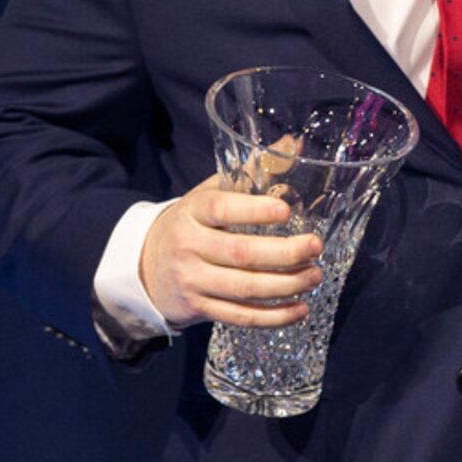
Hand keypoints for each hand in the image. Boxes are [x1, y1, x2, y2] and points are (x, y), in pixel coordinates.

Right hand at [141, 173, 323, 328]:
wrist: (145, 264)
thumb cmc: (193, 223)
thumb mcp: (212, 192)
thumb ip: (254, 170)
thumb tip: (293, 143)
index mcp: (193, 212)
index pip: (221, 210)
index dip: (254, 211)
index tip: (286, 210)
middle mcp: (189, 247)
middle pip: (239, 254)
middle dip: (284, 253)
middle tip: (315, 247)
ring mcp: (193, 281)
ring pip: (244, 289)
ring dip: (285, 286)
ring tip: (315, 276)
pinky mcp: (200, 309)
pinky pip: (240, 317)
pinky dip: (273, 317)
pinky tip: (300, 309)